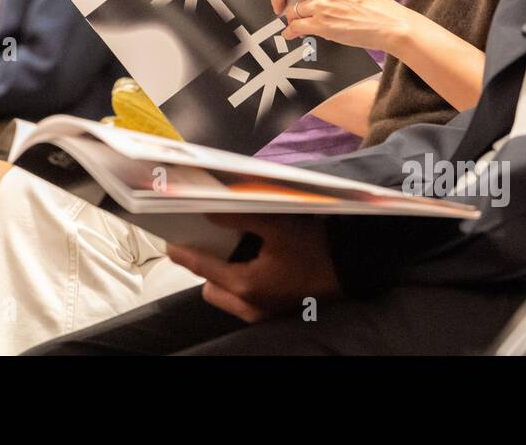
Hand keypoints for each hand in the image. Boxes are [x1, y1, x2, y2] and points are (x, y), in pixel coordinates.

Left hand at [166, 214, 340, 322]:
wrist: (354, 268)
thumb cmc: (316, 246)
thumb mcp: (278, 224)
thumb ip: (240, 216)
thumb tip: (209, 210)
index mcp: (247, 285)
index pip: (202, 269)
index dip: (184, 253)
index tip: (171, 241)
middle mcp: (250, 307)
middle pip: (211, 288)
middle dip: (209, 268)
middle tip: (219, 242)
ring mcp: (263, 314)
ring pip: (227, 297)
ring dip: (226, 276)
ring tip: (240, 251)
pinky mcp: (275, 314)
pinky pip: (245, 301)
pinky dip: (243, 283)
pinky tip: (257, 262)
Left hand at [256, 0, 411, 53]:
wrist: (390, 24)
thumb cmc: (371, 5)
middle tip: (278, 6)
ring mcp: (322, 3)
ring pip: (289, 11)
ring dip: (292, 20)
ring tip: (305, 24)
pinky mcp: (321, 24)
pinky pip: (293, 28)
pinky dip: (291, 33)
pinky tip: (295, 34)